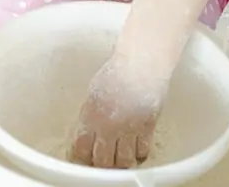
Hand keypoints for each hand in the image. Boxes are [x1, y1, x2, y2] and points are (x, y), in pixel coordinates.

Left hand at [70, 53, 167, 168]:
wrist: (140, 64)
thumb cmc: (116, 72)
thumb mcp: (94, 93)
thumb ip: (91, 115)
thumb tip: (90, 132)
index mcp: (90, 115)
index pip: (81, 148)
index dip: (82, 156)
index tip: (84, 156)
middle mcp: (108, 126)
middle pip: (102, 161)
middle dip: (101, 163)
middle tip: (103, 160)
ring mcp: (129, 129)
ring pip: (123, 162)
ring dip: (121, 162)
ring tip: (120, 156)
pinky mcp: (147, 128)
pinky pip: (142, 152)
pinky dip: (138, 153)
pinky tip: (136, 148)